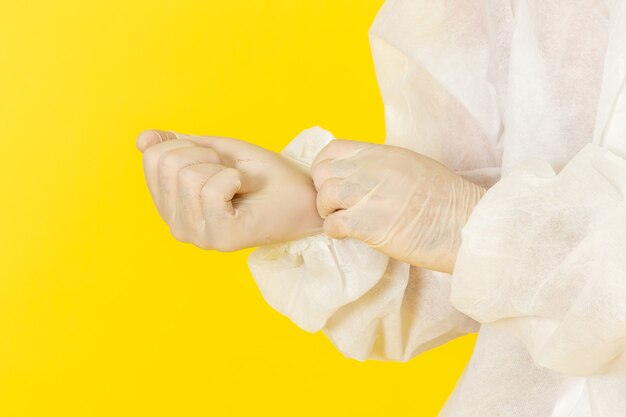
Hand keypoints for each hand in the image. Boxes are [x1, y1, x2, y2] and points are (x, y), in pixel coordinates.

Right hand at [136, 130, 322, 250]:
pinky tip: (244, 190)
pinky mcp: (220, 237)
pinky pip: (210, 188)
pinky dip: (232, 177)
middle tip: (232, 173)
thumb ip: (178, 145)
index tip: (217, 161)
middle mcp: (178, 225)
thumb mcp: (217, 151)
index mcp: (173, 206)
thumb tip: (141, 139)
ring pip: (187, 174)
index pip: (154, 157)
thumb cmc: (267, 176)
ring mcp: (197, 235)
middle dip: (205, 155)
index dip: (190, 145)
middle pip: (166, 163)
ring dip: (222, 167)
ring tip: (240, 184)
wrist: (306, 196)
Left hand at [311, 140, 485, 272]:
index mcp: (381, 154)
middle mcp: (370, 169)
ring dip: (327, 212)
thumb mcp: (412, 166)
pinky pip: (332, 225)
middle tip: (337, 207)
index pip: (333, 150)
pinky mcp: (367, 223)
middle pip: (322, 173)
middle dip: (323, 192)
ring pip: (323, 197)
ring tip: (343, 221)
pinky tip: (350, 235)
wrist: (465, 223)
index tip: (333, 184)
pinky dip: (335, 232)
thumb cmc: (445, 200)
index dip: (325, 168)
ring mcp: (368, 194)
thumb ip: (381, 167)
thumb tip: (359, 175)